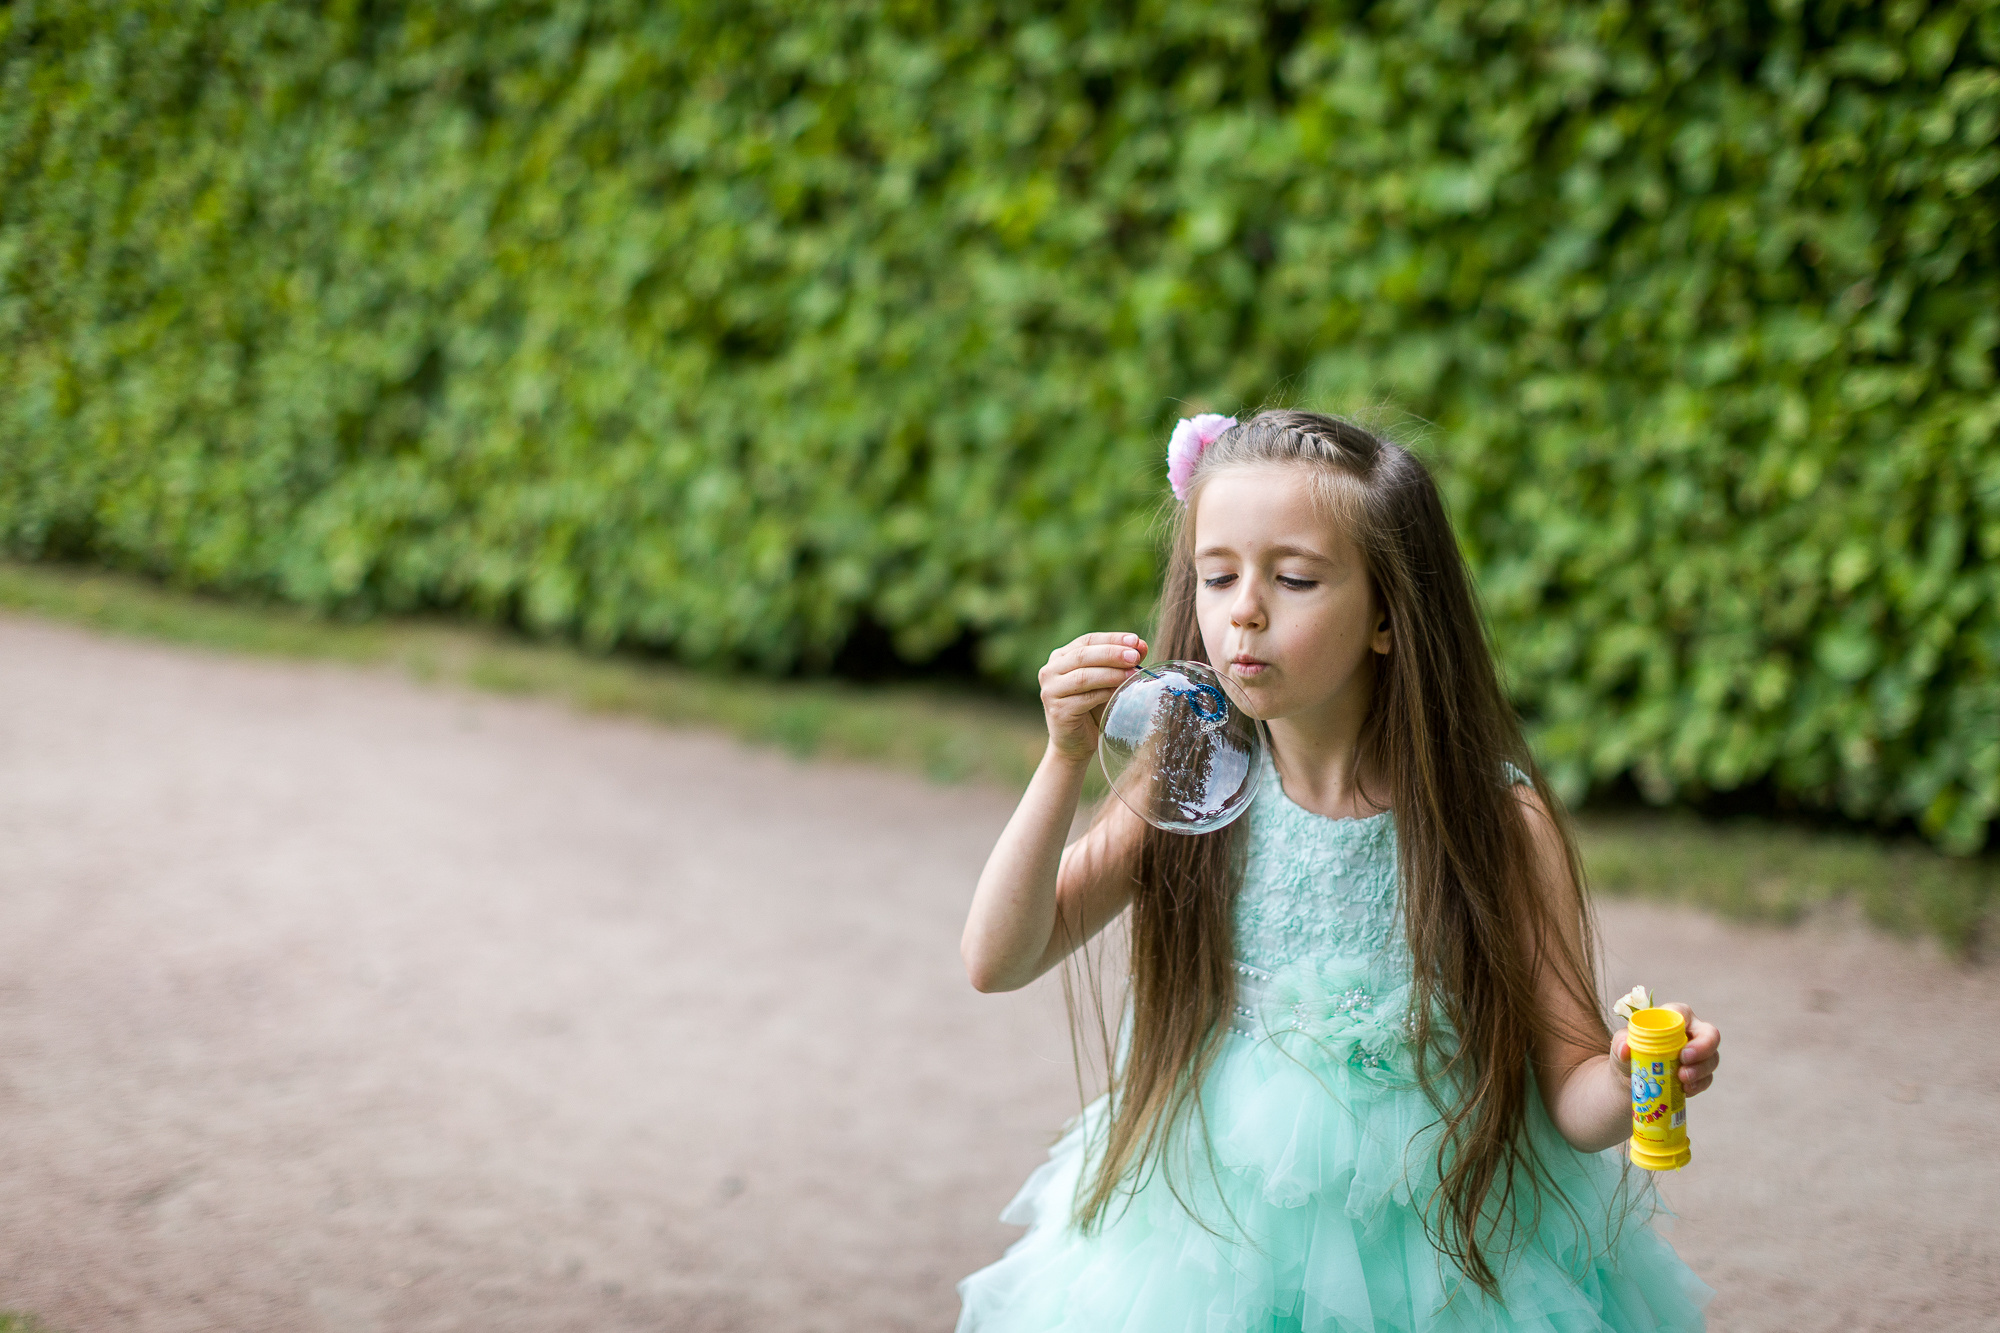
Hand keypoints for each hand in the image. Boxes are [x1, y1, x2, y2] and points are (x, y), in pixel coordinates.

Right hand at [1038, 632, 1148, 761]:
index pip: (1088, 640)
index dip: (1112, 639)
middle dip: (1112, 654)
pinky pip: (1085, 698)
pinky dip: (1105, 693)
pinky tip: (1120, 692)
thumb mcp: (1106, 680)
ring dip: (1111, 673)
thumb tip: (1141, 647)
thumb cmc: (1092, 708)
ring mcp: (1051, 690)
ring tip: (1132, 673)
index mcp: (1061, 657)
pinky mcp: (1057, 710)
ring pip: (1084, 676)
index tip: (1135, 641)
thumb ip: (1120, 663)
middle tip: (1135, 656)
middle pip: (1083, 655)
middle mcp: (1050, 670)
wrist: (1075, 743)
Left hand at [1610, 1002, 1720, 1097]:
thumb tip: (1625, 1050)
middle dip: (1703, 1050)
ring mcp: (1698, 1053)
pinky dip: (1698, 1086)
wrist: (1631, 1080)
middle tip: (1684, 1064)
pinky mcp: (1700, 1073)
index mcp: (1670, 1018)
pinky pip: (1707, 1079)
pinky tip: (1685, 1090)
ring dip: (1700, 1072)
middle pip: (1710, 1035)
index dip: (1685, 1027)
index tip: (1681, 1050)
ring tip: (1683, 1082)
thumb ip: (1621, 1042)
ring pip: (1712, 1059)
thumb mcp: (1621, 1045)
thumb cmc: (1629, 1053)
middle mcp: (1690, 1032)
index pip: (1683, 1013)